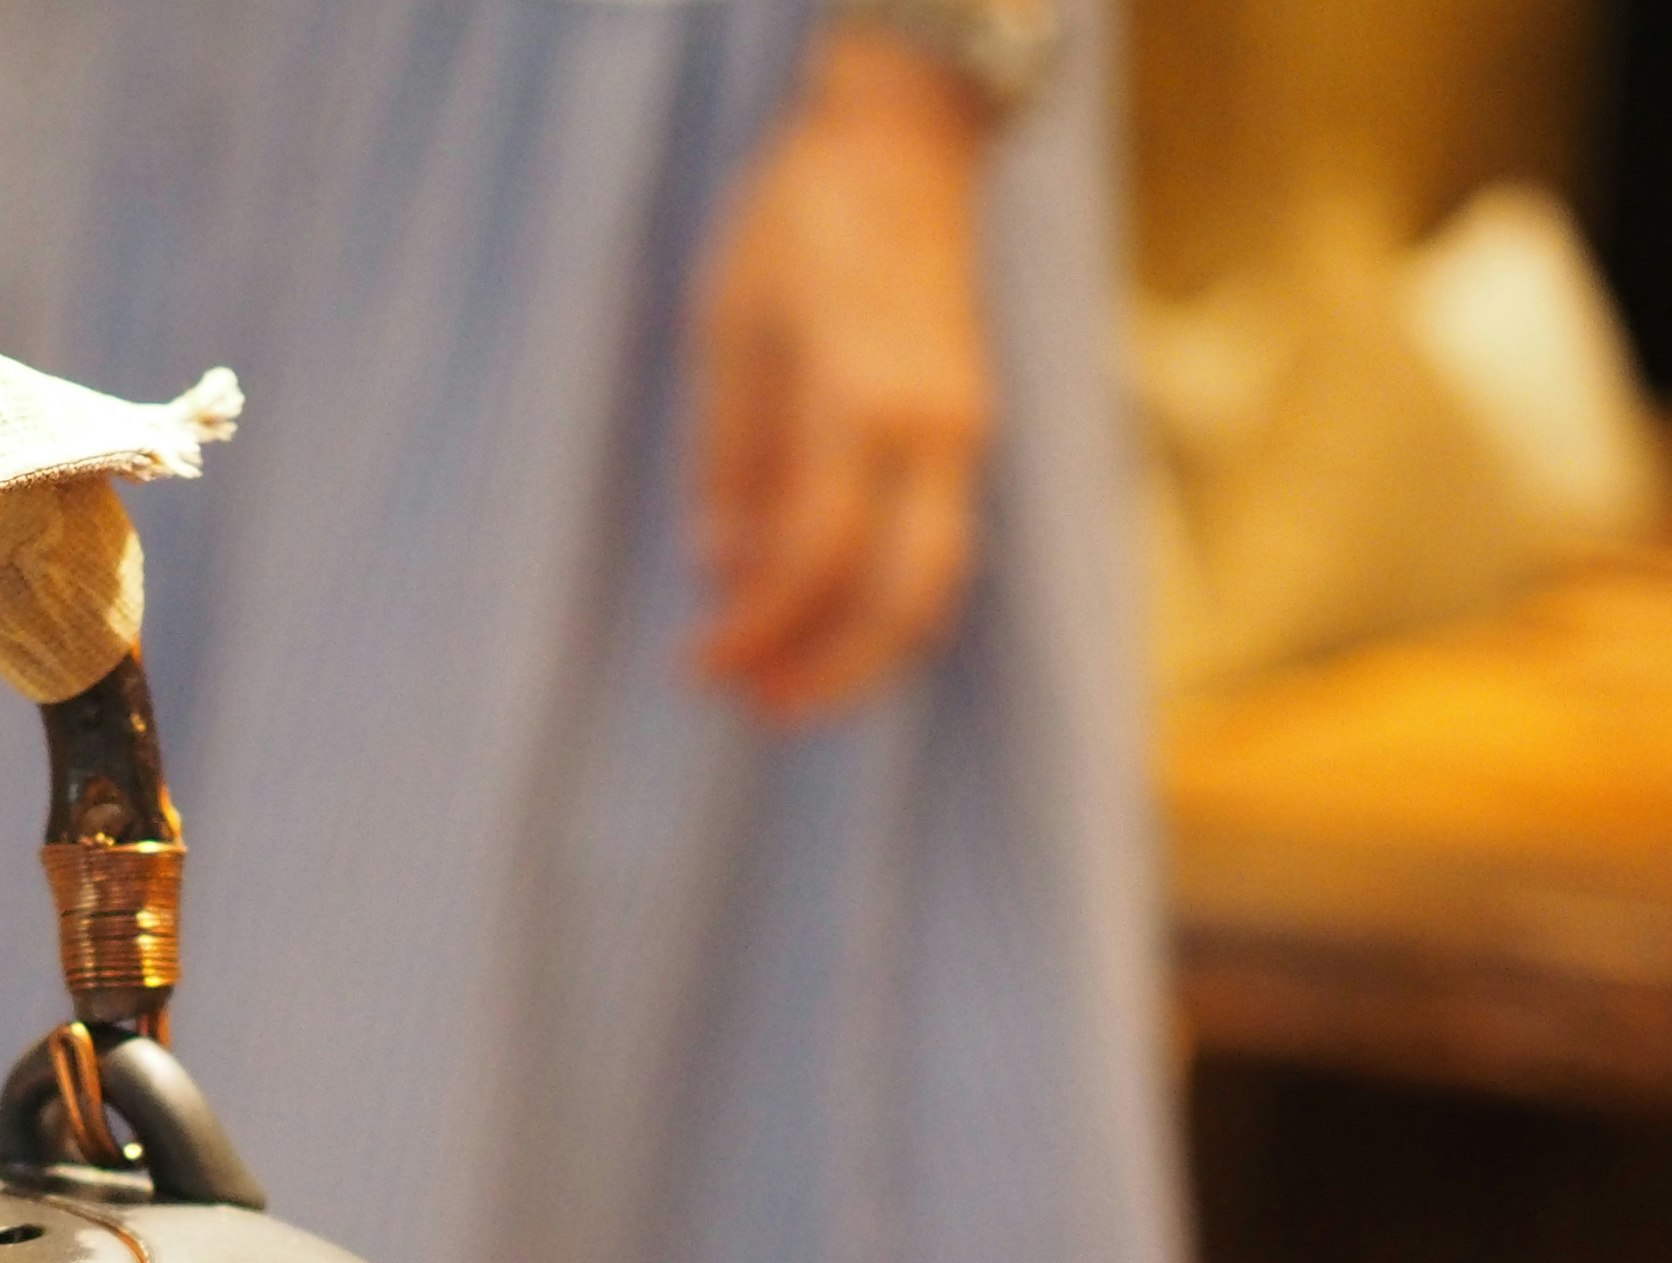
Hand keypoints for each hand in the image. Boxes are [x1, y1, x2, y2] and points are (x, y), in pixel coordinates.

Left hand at [691, 25, 996, 720]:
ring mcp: (964, 429)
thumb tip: (723, 569)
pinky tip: (834, 625)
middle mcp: (930, 425)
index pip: (812, 556)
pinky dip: (892, 603)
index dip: (755, 628)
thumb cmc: (799, 225)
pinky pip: (943, 546)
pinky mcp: (970, 430)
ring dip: (868, 653)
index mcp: (857, 397)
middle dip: (830, 671)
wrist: (904, 143)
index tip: (700, 665)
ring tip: (794, 689)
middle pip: (899, 597)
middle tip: (758, 710)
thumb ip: (730, 459)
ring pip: (938, 585)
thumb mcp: (729, 332)